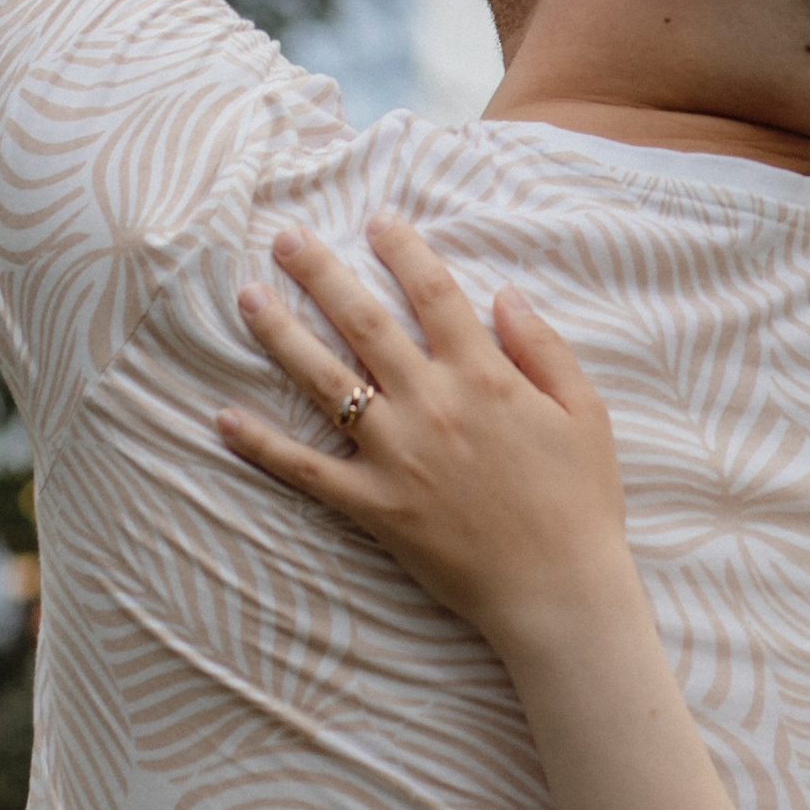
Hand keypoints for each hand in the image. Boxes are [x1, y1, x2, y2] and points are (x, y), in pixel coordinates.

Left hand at [218, 214, 631, 657]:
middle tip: (284, 238)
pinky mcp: (375, 505)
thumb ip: (543, 346)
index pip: (434, 293)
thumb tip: (503, 294)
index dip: (403, 250)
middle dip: (321, 274)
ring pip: (325, 381)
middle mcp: (432, 404)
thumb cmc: (581, 500)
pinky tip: (225, 419)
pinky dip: (264, 446)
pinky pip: (308, 470)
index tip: (376, 219)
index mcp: (484, 375)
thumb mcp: (584, 411)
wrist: (559, 590)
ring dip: (282, 335)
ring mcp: (397, 454)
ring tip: (247, 299)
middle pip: (364, 322)